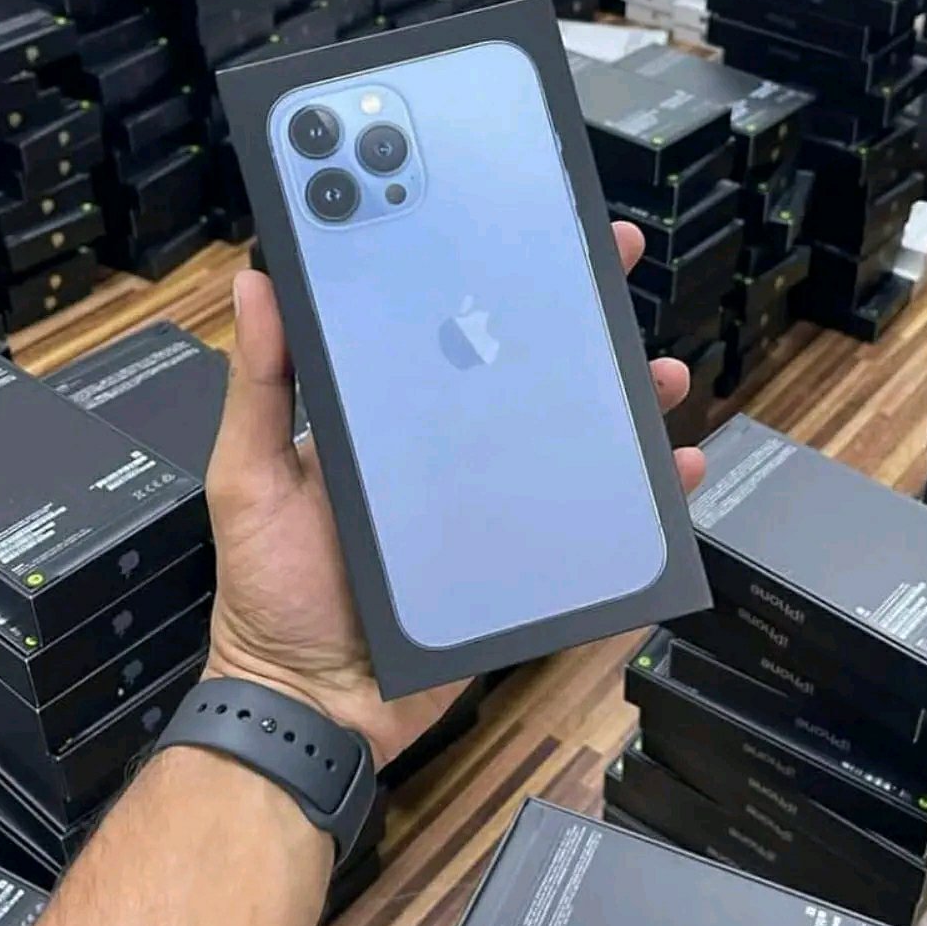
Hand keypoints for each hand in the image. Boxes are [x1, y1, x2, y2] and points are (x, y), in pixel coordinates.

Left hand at [203, 221, 706, 768]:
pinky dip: (640, 498)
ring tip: (661, 374)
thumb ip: (260, 388)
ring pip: (571, 440)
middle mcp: (448, 455)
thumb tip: (258, 283)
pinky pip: (590, 522)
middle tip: (613, 266)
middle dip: (574, 319)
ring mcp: (492, 508)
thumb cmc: (270, 592)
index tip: (520, 221)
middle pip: (523, 372)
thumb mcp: (249, 478)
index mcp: (391, 421)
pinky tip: (677, 469)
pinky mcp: (523, 562)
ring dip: (623, 401)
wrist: (314, 705)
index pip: (445, 328)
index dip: (485, 273)